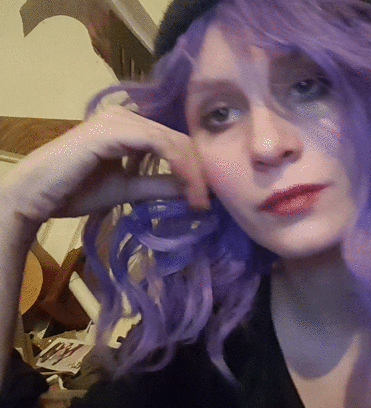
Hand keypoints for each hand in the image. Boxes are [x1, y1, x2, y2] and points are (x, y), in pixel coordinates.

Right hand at [0, 106, 208, 228]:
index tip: (204, 199)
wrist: (37, 195)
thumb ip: (159, 185)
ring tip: (199, 199)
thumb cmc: (76, 190)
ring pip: (173, 140)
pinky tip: (186, 185)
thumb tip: (192, 190)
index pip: (177, 142)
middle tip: (206, 201)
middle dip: (199, 172)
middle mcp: (128, 116)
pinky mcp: (112, 129)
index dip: (196, 170)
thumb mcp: (128, 189)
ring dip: (192, 171)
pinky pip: (157, 143)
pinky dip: (177, 164)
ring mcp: (119, 120)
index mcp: (132, 127)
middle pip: (180, 139)